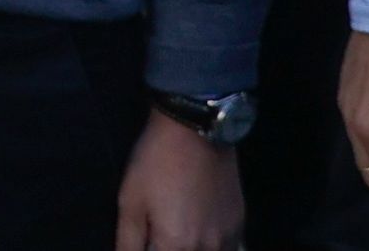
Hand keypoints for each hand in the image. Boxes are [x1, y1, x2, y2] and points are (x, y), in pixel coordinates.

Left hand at [115, 112, 243, 250]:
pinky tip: (199, 234)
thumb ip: (128, 242)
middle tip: (158, 233)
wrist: (195, 129)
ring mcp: (229, 238)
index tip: (145, 239)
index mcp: (176, 245)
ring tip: (177, 234)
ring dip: (190, 249)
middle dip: (168, 249)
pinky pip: (228, 249)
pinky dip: (211, 247)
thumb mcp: (129, 201)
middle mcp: (207, 249)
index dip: (149, 250)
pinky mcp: (240, 224)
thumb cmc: (155, 163)